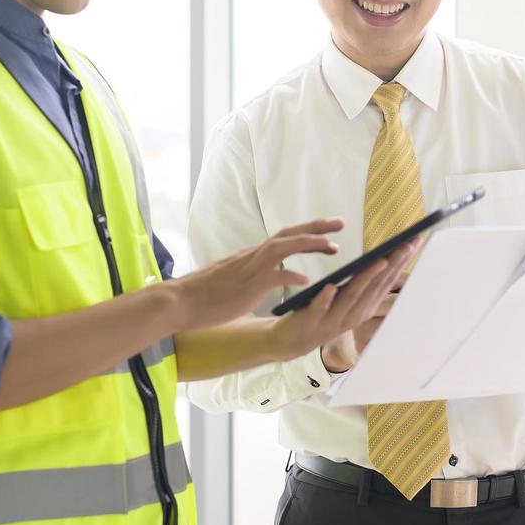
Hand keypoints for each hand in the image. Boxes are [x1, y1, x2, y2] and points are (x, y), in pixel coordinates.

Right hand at [176, 219, 343, 331]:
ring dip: (308, 243)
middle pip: (289, 234)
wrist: (183, 301)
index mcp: (253, 255)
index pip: (285, 237)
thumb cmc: (208, 294)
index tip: (329, 228)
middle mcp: (253, 255)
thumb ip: (256, 274)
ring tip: (331, 245)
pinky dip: (289, 276)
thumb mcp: (237, 278)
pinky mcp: (246, 286)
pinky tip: (305, 280)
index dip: (308, 231)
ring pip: (282, 247)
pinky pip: (271, 277)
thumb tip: (272, 273)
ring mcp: (250, 269)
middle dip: (316, 227)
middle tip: (340, 223)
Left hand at [267, 242, 419, 364]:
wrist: (294, 340)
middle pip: (375, 286)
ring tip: (379, 260)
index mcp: (365, 306)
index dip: (401, 262)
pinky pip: (320, 307)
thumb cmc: (324, 313)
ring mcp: (334, 318)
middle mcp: (355, 314)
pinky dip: (326, 298)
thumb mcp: (348, 299)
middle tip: (406, 245)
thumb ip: (364, 283)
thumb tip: (384, 258)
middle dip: (392, 265)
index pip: (386, 281)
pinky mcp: (313, 320)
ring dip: (367, 278)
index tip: (414, 242)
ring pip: (353, 295)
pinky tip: (331, 286)